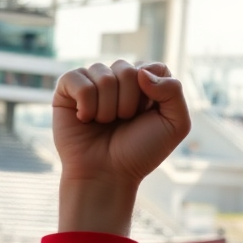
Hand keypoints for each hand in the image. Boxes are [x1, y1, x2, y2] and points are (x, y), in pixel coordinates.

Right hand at [54, 62, 190, 233]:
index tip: (147, 115)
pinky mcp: (67, 90)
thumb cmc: (140, 152)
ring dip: (107, 108)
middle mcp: (119, 80)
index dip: (153, 92)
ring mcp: (92, 82)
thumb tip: (140, 71)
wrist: (106, 175)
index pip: (155, 67)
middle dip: (128, 103)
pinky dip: (86, 103)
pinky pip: (77, 79)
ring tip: (104, 124)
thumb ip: (174, 91)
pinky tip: (85, 119)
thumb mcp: (175, 125)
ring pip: (102, 74)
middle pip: (127, 70)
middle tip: (123, 122)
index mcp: (146, 85)